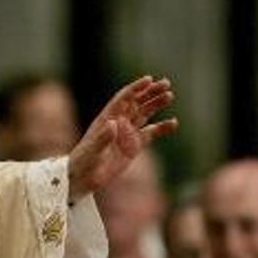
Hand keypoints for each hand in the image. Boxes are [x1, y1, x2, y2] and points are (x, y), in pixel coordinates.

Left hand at [67, 76, 177, 200]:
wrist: (84, 178)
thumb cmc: (83, 162)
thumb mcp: (93, 150)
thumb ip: (103, 138)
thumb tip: (114, 124)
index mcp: (107, 118)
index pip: (123, 98)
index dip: (136, 88)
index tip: (149, 79)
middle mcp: (118, 122)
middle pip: (136, 102)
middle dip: (150, 92)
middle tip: (166, 83)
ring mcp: (127, 133)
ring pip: (144, 113)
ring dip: (156, 104)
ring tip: (169, 95)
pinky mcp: (134, 146)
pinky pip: (151, 133)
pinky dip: (162, 127)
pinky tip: (173, 123)